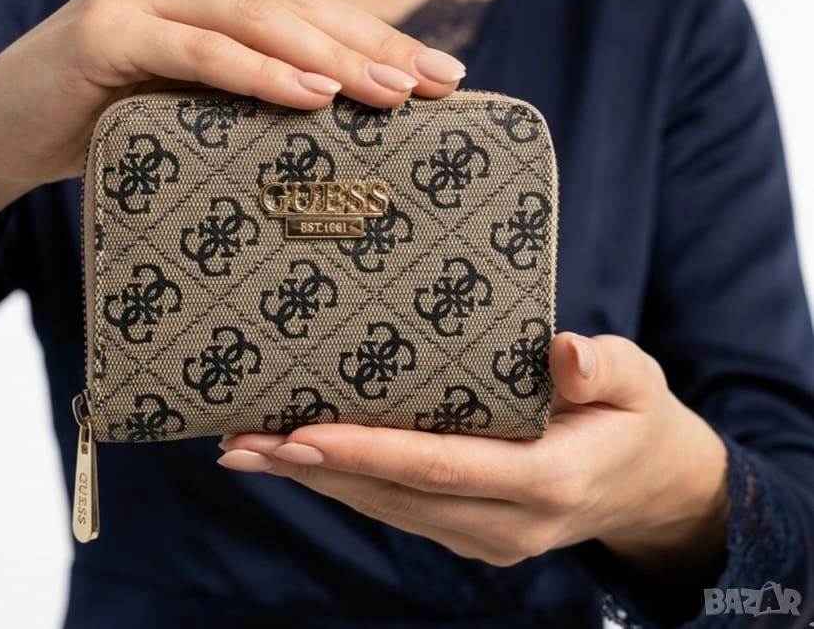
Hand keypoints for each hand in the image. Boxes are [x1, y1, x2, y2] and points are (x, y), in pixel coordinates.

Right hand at [0, 0, 466, 186]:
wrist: (1, 129)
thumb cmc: (111, 119)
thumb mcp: (198, 98)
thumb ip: (257, 87)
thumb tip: (354, 116)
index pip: (312, 7)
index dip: (381, 39)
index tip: (445, 78)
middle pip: (297, 6)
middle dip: (374, 47)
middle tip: (438, 86)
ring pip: (255, 18)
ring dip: (329, 56)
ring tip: (390, 93)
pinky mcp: (105, 27)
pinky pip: (198, 50)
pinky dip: (257, 72)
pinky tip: (311, 93)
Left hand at [218, 333, 730, 576]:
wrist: (648, 486)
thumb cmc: (633, 417)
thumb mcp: (636, 379)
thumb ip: (604, 368)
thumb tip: (566, 351)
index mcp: (547, 480)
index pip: (440, 467)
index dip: (367, 452)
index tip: (300, 433)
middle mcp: (507, 522)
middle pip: (392, 494)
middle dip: (311, 468)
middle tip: (240, 442)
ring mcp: (484, 536)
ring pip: (383, 508)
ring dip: (312, 479)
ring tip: (246, 451)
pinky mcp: (468, 531)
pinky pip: (394, 508)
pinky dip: (342, 484)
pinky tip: (296, 461)